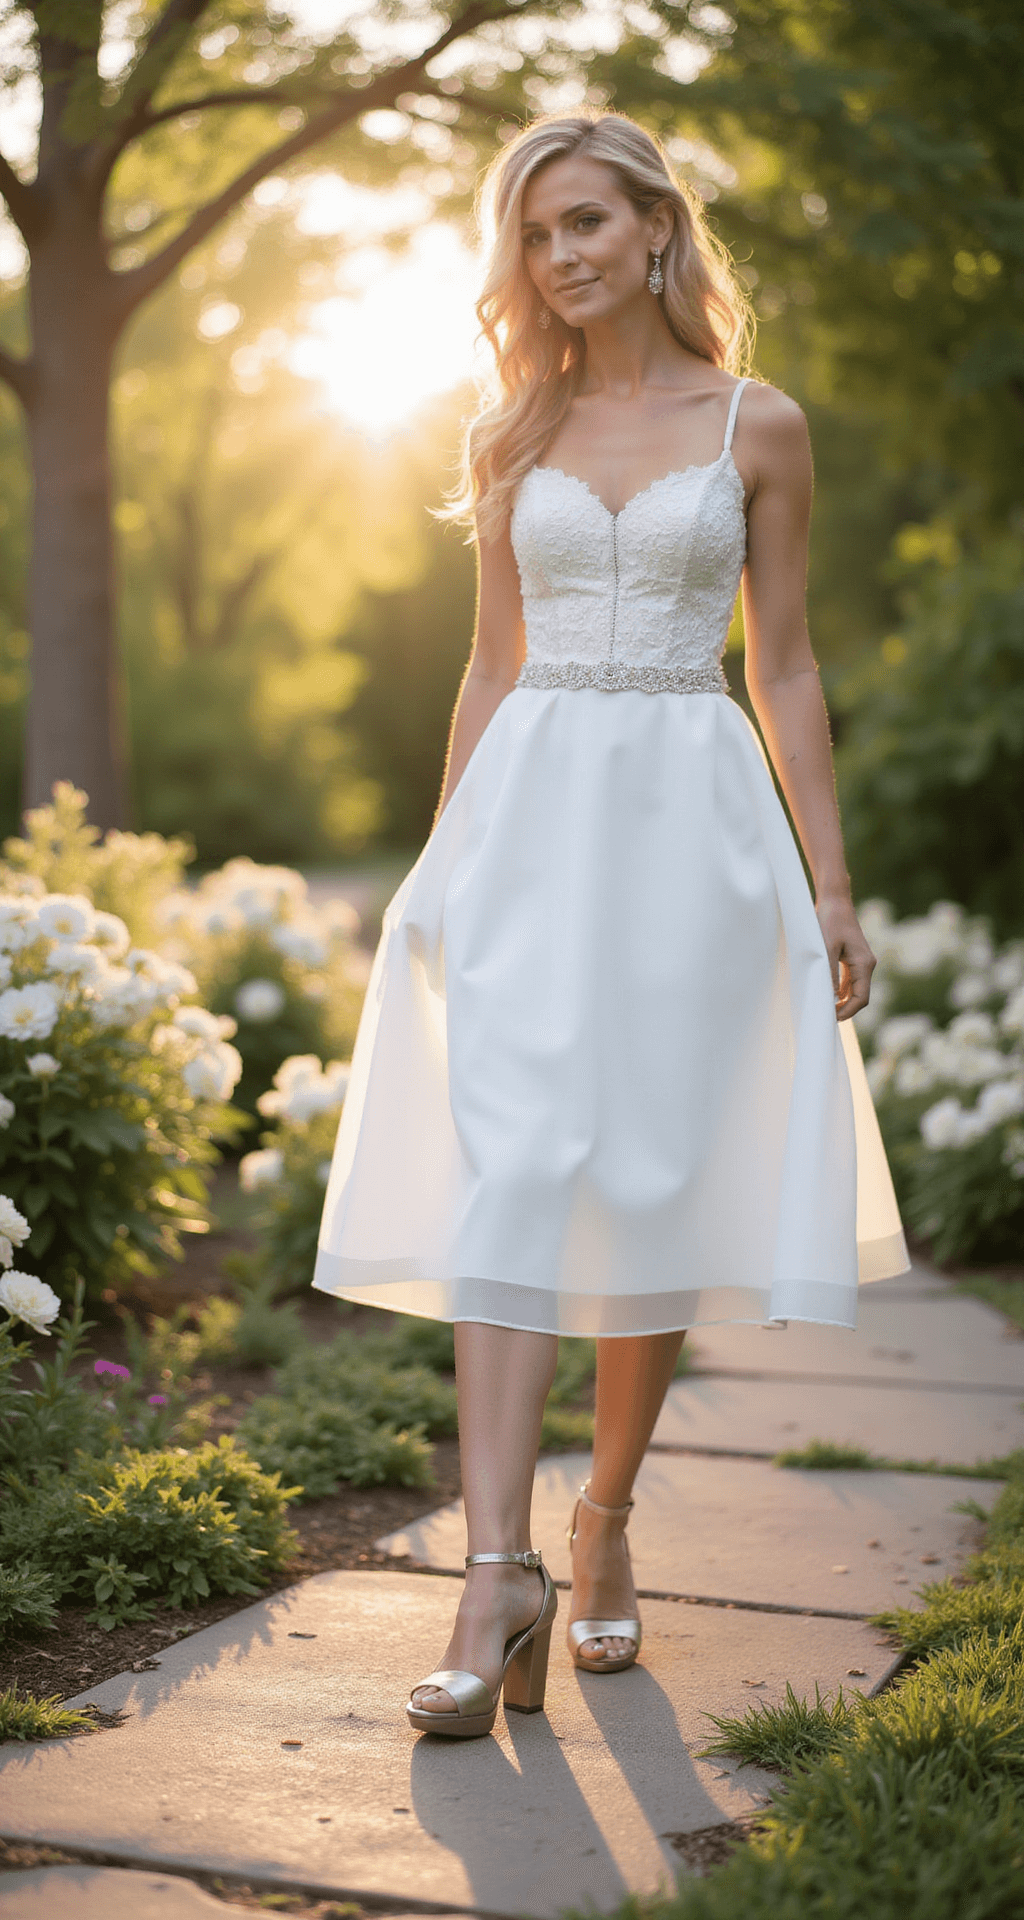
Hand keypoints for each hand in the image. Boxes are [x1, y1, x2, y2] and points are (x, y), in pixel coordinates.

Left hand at [815, 893, 875, 1021]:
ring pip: (854, 990)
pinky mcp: (853, 959)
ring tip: (825, 1010)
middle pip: (859, 996)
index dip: (848, 1012)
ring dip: (842, 1001)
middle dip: (845, 1009)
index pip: (861, 997)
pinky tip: (828, 996)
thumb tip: (830, 998)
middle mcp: (867, 965)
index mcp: (864, 964)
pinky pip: (850, 981)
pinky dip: (840, 991)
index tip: (832, 1019)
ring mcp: (861, 962)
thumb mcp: (826, 948)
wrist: (835, 901)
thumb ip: (829, 973)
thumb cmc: (830, 921)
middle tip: (826, 1018)